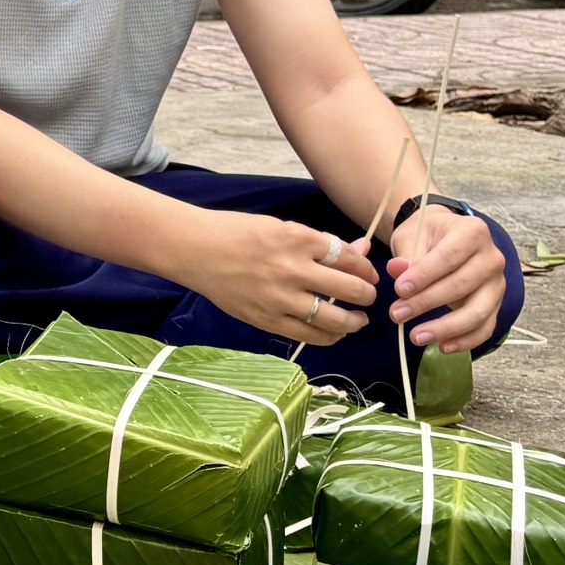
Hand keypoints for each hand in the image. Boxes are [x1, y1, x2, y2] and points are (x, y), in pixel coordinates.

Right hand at [184, 214, 380, 346]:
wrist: (196, 249)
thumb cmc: (237, 232)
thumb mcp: (281, 227)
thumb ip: (319, 243)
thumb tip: (359, 250)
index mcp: (298, 239)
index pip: (348, 258)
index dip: (365, 267)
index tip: (368, 272)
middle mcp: (293, 269)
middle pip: (350, 288)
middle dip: (367, 294)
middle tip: (368, 296)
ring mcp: (280, 298)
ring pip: (335, 318)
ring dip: (355, 321)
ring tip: (358, 320)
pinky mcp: (268, 319)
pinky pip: (310, 335)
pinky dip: (329, 336)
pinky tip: (335, 332)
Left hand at [388, 204, 504, 353]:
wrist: (446, 237)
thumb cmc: (428, 235)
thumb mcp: (413, 236)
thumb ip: (407, 255)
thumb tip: (397, 270)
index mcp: (473, 232)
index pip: (449, 256)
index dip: (424, 275)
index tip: (399, 290)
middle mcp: (492, 257)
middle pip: (462, 285)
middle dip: (426, 303)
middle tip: (397, 314)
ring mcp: (497, 283)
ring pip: (477, 312)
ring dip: (445, 328)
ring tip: (416, 336)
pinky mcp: (495, 304)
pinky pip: (485, 327)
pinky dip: (465, 340)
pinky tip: (442, 346)